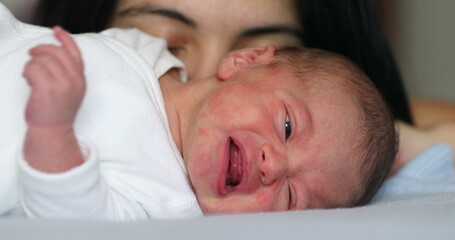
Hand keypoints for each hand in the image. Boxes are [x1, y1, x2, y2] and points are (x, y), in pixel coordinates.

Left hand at [22, 27, 84, 172]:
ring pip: (42, 59)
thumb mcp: (70, 90)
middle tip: (33, 54)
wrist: (52, 130)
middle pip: (57, 52)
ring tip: (30, 74)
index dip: (66, 39)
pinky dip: (26, 71)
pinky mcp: (46, 90)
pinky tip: (27, 79)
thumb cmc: (57, 110)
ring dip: (32, 63)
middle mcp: (73, 81)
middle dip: (42, 49)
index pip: (75, 53)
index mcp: (80, 80)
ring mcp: (61, 86)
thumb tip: (55, 52)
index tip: (57, 30)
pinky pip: (32, 68)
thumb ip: (68, 72)